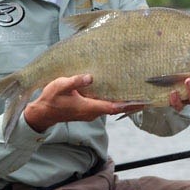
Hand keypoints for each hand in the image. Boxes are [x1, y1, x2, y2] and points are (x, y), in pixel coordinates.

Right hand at [24, 74, 144, 133]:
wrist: (43, 113)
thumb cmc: (51, 99)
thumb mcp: (60, 86)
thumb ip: (75, 81)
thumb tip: (90, 77)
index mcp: (89, 107)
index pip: (114, 107)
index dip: (129, 104)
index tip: (143, 101)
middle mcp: (92, 112)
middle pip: (116, 108)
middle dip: (131, 103)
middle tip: (147, 95)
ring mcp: (90, 113)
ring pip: (111, 108)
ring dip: (124, 102)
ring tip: (137, 92)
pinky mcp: (88, 110)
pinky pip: (105, 106)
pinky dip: (114, 102)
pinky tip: (119, 93)